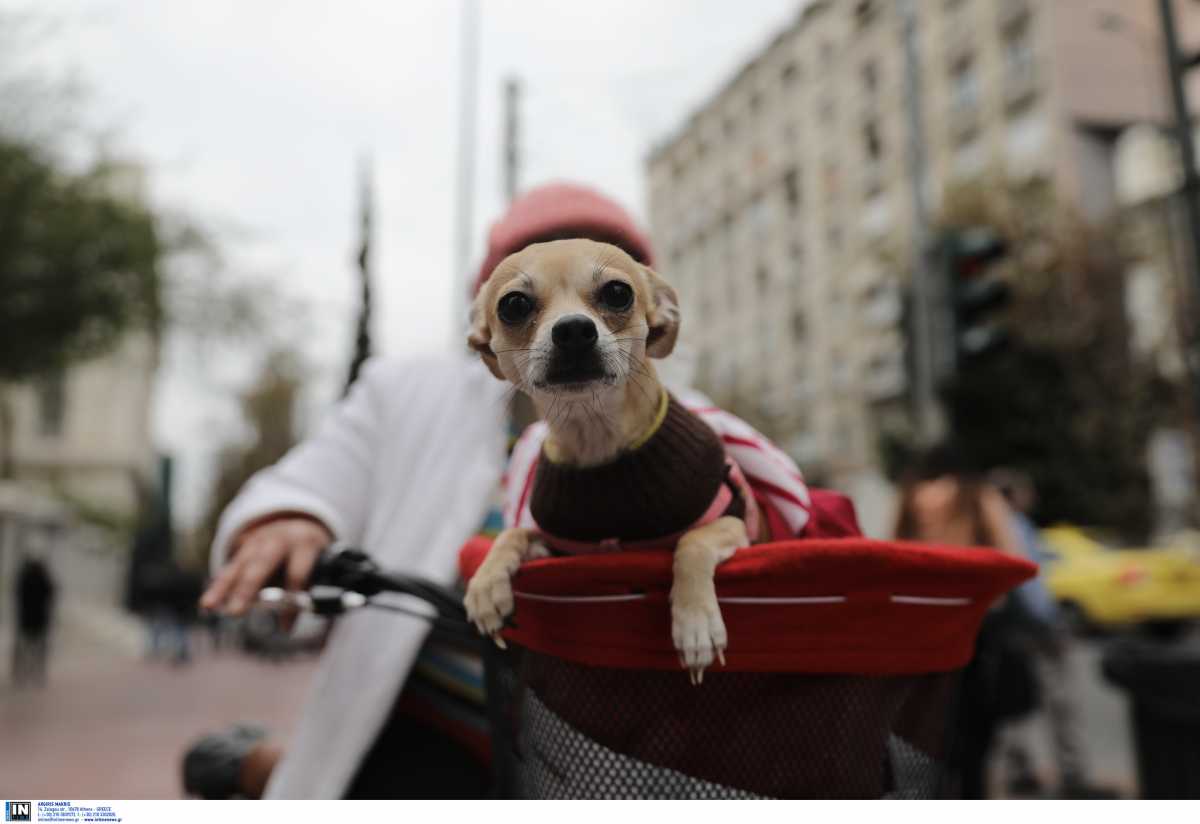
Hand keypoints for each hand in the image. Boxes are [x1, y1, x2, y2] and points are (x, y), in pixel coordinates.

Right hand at [200, 516, 332, 614]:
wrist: (298, 525)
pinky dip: (217, 586)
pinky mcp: (243, 550)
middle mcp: (278, 540)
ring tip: (208, 607)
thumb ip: (306, 591)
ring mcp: (257, 542)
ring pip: (238, 566)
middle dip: (247, 588)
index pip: (296, 573)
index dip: (291, 599)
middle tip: (235, 612)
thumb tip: (289, 625)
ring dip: (221, 588)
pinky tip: (206, 605)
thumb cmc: (309, 555)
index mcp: (304, 544)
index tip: (285, 627)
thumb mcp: (318, 566)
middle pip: (261, 564)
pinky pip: (229, 569)